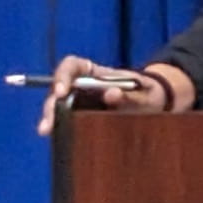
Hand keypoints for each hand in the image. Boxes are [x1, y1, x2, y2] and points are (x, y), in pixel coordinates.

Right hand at [38, 56, 182, 135]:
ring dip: (52, 117)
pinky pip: (69, 120)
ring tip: (47, 130)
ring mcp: (82, 102)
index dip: (63, 76)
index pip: (72, 66)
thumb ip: (129, 95)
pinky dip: (62, 127)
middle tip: (49, 121)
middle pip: (61, 89)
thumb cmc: (149, 93)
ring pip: (60, 106)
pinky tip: (56, 136)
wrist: (156, 106)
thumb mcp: (144, 93)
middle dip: (52, 104)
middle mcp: (84, 85)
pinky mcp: (84, 117)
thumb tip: (110, 94)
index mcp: (96, 72)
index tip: (62, 91)